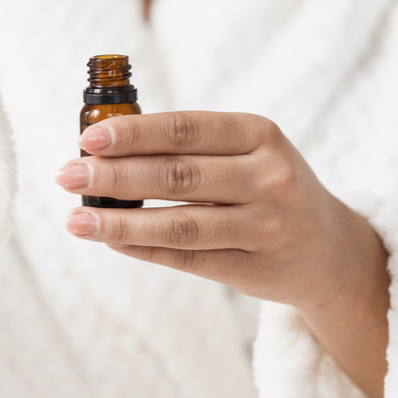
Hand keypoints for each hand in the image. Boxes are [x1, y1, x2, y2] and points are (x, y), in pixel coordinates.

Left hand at [55, 111, 386, 311]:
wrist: (329, 247)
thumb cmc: (270, 183)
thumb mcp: (248, 150)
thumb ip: (190, 146)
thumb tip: (109, 147)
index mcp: (259, 134)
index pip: (186, 129)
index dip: (134, 133)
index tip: (88, 138)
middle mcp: (268, 177)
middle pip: (177, 174)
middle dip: (115, 175)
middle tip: (67, 174)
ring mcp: (265, 225)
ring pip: (179, 223)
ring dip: (120, 222)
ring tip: (76, 219)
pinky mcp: (254, 268)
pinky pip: (188, 258)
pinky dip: (144, 249)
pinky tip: (111, 241)